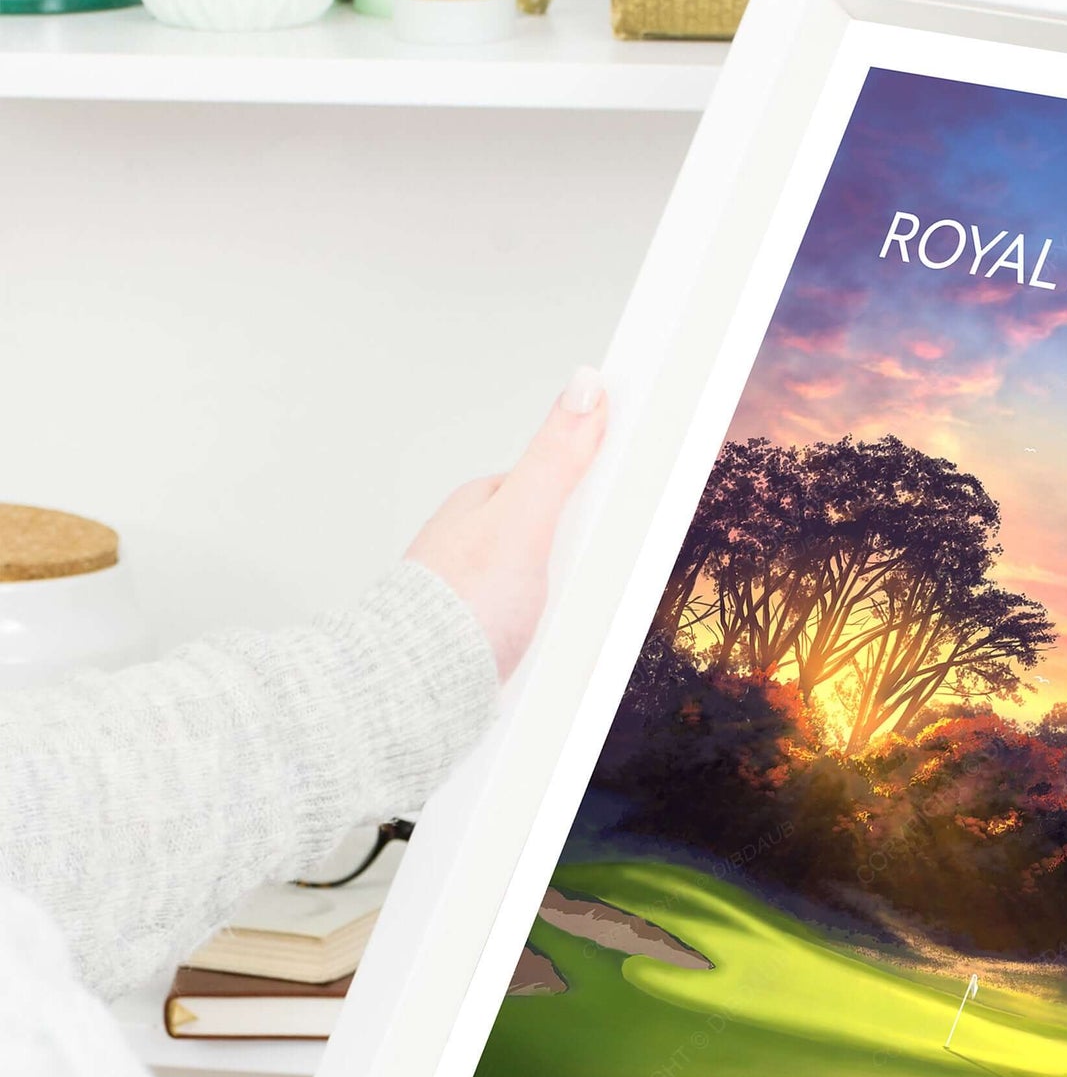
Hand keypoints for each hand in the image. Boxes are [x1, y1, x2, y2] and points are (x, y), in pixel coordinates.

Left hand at [407, 366, 607, 679]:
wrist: (418, 690)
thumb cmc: (459, 609)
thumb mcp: (522, 521)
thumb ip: (556, 458)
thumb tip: (585, 385)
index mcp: (482, 503)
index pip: (561, 478)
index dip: (602, 487)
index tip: (639, 493)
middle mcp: (475, 541)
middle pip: (561, 533)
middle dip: (589, 553)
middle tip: (603, 575)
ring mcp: (479, 587)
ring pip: (550, 582)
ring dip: (571, 601)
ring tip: (580, 618)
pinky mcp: (484, 633)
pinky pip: (536, 623)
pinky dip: (552, 631)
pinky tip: (558, 643)